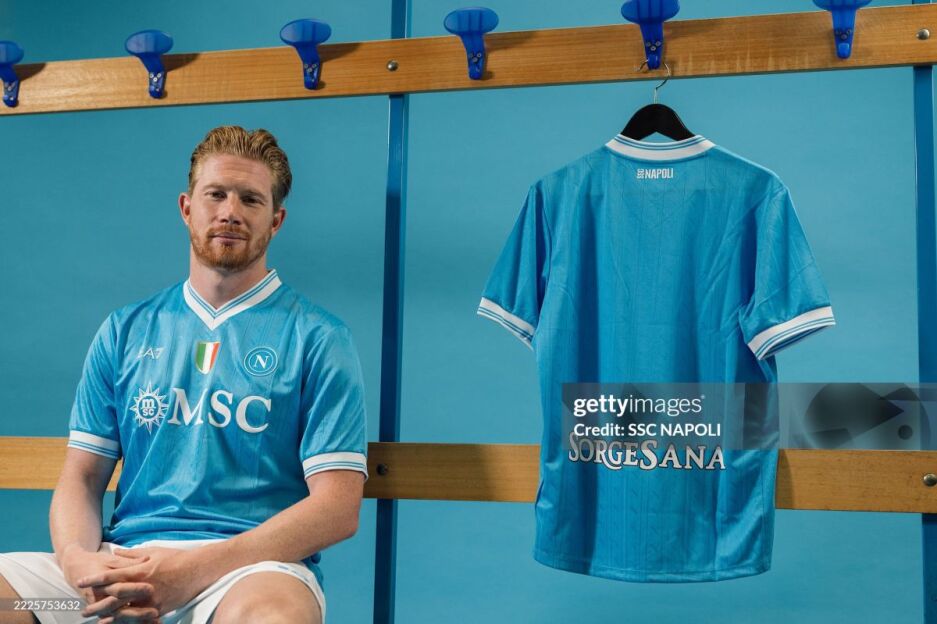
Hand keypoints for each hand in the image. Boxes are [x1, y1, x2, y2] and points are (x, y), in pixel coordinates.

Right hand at [60, 545, 159, 621]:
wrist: (76, 569)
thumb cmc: (97, 562)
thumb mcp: (111, 559)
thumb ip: (129, 562)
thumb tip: (147, 559)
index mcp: (101, 583)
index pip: (118, 589)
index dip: (134, 589)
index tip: (150, 589)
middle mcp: (98, 598)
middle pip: (118, 608)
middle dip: (136, 611)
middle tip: (155, 612)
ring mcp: (98, 607)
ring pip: (117, 618)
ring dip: (134, 621)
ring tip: (153, 621)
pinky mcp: (102, 612)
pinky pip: (115, 621)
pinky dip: (129, 623)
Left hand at [77, 546, 204, 621]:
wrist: (198, 570)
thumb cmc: (176, 558)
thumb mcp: (153, 551)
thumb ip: (132, 554)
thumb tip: (116, 552)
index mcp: (140, 571)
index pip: (112, 576)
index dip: (95, 579)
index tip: (81, 581)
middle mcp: (143, 587)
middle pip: (114, 598)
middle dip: (98, 604)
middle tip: (84, 610)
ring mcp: (151, 600)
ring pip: (126, 611)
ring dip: (110, 617)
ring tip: (99, 621)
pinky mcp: (160, 609)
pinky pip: (142, 617)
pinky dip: (130, 621)